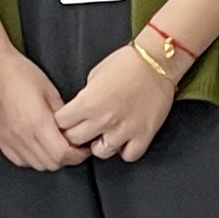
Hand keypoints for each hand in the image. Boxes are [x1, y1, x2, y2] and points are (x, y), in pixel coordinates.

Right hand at [0, 15, 80, 170]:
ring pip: (37, 165)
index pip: (63, 154)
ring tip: (55, 145)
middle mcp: (22, 136)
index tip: (83, 148)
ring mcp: (9, 140)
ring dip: (50, 159)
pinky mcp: (1, 140)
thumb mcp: (50, 90)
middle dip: (67, 158)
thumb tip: (72, 130)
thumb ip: (63, 115)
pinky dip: (33, 158)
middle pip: (52, 163)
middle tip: (73, 146)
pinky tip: (36, 146)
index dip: (78, 155)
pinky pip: (21, 161)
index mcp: (37, 122)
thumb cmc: (18, 73)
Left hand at [54, 44, 181, 162]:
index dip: (61, 121)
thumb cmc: (126, 63)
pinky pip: (128, 155)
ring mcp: (124, 130)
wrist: (157, 62)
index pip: (61, 123)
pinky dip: (124, 150)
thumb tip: (79, 111)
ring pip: (100, 152)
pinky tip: (123, 139)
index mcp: (88, 102)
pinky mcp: (144, 135)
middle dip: (74, 134)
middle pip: (75, 140)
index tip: (65, 120)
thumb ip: (84, 97)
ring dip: (99, 144)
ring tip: (103, 134)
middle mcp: (104, 119)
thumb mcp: (94, 75)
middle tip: (81, 129)